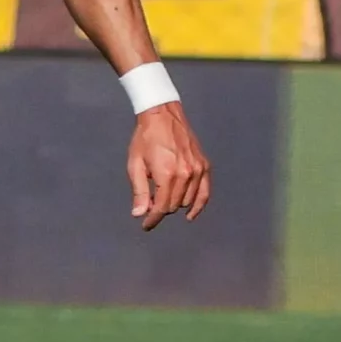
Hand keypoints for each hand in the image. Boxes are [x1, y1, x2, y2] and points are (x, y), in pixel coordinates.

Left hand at [126, 102, 210, 229]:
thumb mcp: (135, 164)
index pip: (162, 207)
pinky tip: (190, 214)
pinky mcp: (204, 166)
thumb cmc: (145, 138)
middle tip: (150, 202)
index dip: (152, 219)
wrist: (163, 115)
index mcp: (166, 174)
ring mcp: (198, 170)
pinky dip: (198, 205)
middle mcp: (185, 174)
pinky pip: (205, 193)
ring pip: (187, 201)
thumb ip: (139, 191)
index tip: (146, 225)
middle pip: (174, 206)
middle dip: (161, 208)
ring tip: (163, 194)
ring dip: (175, 203)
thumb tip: (139, 214)